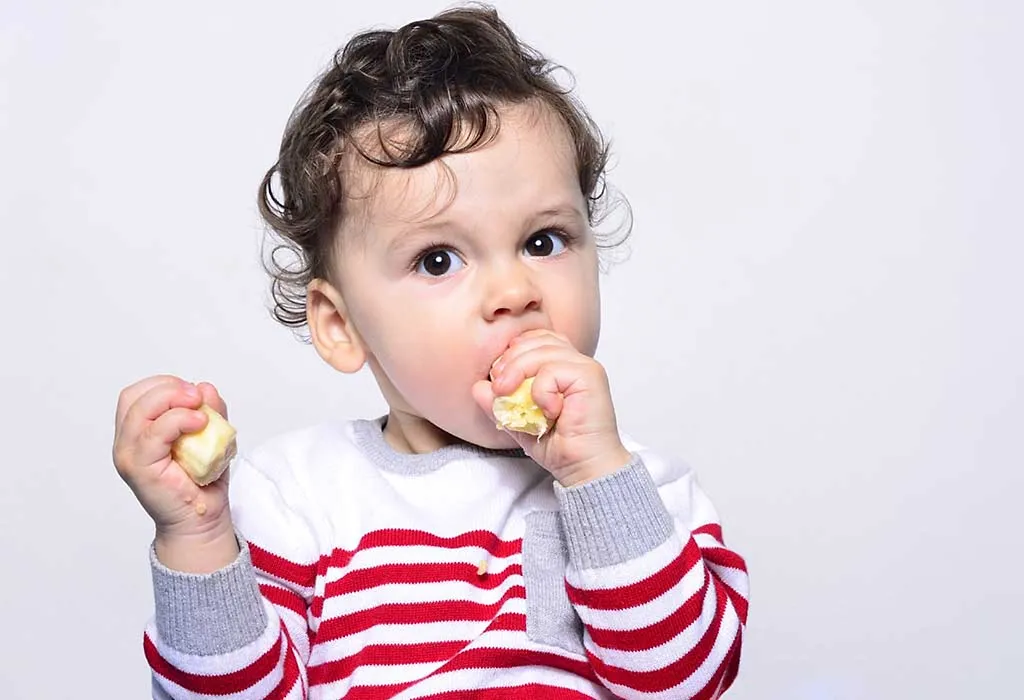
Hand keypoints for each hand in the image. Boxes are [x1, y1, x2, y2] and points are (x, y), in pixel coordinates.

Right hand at [113, 375, 236, 570]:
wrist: (201, 520)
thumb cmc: (203, 482)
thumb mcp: (211, 436)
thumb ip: (209, 410)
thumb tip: (205, 387)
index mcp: (137, 433)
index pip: (137, 394)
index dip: (164, 384)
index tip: (193, 392)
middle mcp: (127, 443)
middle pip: (133, 397)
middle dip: (168, 387)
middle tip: (196, 396)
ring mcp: (129, 456)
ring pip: (140, 411)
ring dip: (173, 400)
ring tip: (199, 410)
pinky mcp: (140, 469)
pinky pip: (154, 434)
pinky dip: (178, 420)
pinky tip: (199, 422)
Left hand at [472, 330, 631, 486]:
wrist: (584, 468)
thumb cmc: (560, 446)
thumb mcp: (519, 423)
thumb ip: (499, 404)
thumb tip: (477, 387)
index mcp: (563, 365)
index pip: (535, 338)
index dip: (513, 352)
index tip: (499, 378)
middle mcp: (576, 361)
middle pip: (535, 341)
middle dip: (509, 361)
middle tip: (499, 388)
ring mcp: (585, 367)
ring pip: (541, 352)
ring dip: (518, 373)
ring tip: (512, 398)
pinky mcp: (590, 376)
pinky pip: (552, 370)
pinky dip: (540, 391)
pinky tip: (548, 412)